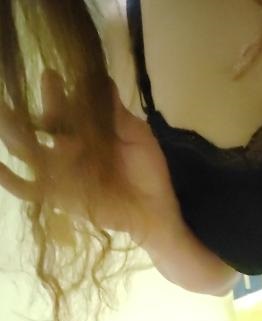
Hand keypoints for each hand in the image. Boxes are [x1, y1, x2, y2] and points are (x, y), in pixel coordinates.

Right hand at [0, 69, 183, 238]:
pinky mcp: (56, 196)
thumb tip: (102, 80)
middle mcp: (65, 145)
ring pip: (26, 150)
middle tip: (17, 103)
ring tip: (1, 115)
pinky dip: (9, 180)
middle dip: (31, 110)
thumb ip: (117, 115)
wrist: (154, 210)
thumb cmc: (148, 171)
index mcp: (84, 128)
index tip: (52, 78)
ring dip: (11, 133)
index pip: (62, 107)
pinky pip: (28, 189)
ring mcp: (58, 171)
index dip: (55, 94)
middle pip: (40, 125)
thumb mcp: (137, 137)